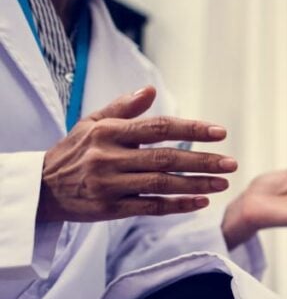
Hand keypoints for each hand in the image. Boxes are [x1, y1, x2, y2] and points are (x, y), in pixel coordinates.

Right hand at [37, 86, 235, 222]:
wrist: (42, 187)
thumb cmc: (75, 151)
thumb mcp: (91, 123)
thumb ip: (123, 108)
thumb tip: (150, 90)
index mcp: (109, 132)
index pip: (158, 128)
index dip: (191, 130)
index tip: (220, 133)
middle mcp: (110, 157)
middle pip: (165, 158)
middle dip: (202, 161)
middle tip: (231, 163)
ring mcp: (110, 184)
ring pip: (162, 183)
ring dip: (196, 184)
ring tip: (223, 183)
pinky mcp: (110, 208)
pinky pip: (150, 207)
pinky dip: (178, 205)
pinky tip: (201, 203)